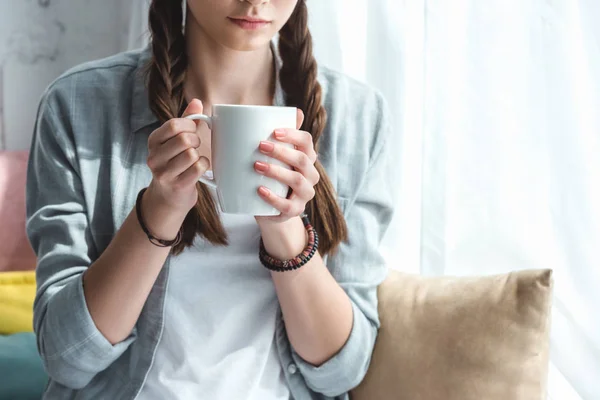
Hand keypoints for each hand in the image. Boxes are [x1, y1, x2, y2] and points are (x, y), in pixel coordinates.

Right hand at [144, 99, 209, 233]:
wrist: (169, 196)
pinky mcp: (176, 186)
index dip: (190, 126)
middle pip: (185, 139)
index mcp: (153, 141)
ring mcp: (163, 173)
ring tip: (194, 160)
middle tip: (195, 147)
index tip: (192, 132)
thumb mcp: (176, 140)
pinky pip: (198, 168)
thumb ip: (187, 120)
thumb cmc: (176, 163)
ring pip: (191, 154)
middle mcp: (154, 157)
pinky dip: (203, 166)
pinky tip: (198, 169)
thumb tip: (197, 101)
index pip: (175, 124)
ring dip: (199, 155)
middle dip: (196, 141)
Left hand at [254, 109, 318, 222]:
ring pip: (297, 181)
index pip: (306, 142)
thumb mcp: (275, 155)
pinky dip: (274, 198)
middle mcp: (310, 175)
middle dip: (282, 151)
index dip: (293, 134)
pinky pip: (288, 206)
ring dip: (278, 172)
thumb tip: (294, 109)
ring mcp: (305, 194)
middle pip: (302, 160)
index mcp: (307, 158)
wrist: (269, 209)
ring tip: (257, 166)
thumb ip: (281, 135)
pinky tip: (260, 190)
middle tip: (260, 146)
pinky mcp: (295, 211)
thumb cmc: (272, 176)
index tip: (273, 131)